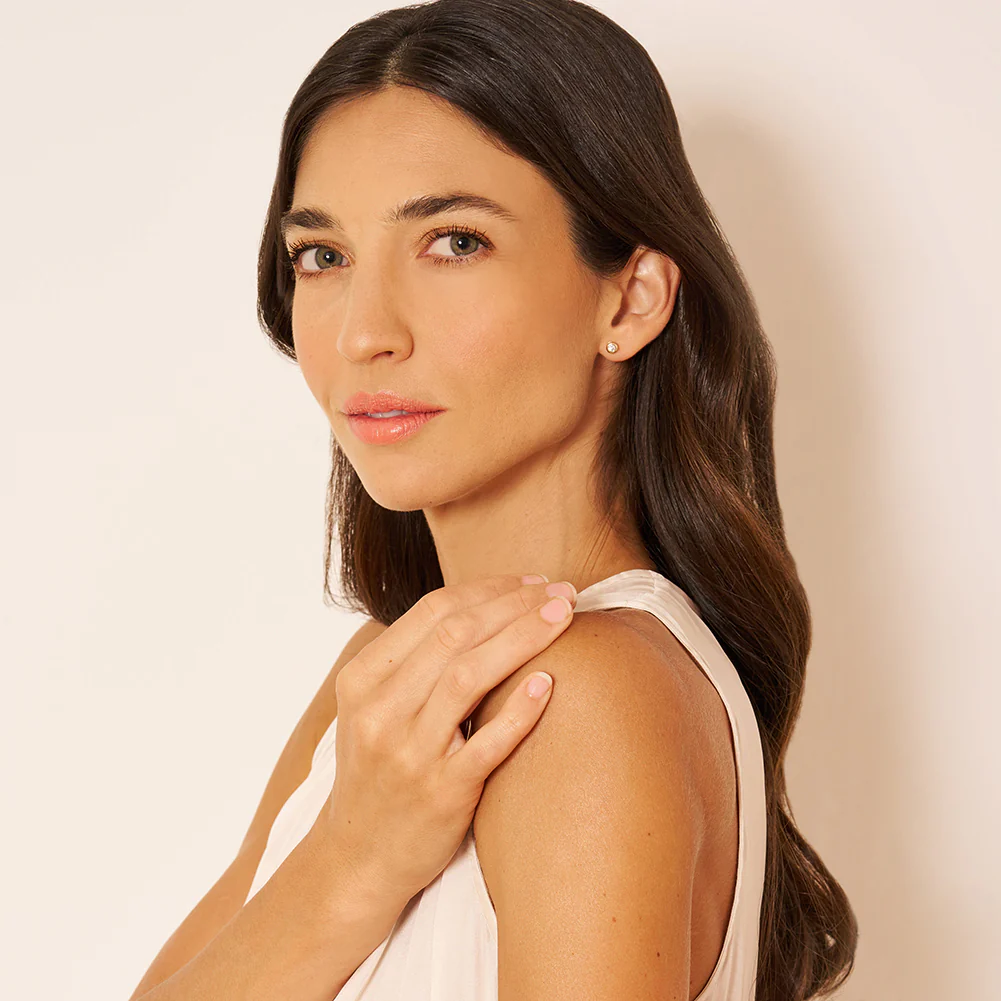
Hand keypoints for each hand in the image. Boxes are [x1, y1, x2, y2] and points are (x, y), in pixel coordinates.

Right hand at [318, 573, 575, 905]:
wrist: (359, 856)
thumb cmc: (380, 770)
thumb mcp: (374, 708)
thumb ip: (414, 660)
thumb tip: (484, 605)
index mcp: (363, 679)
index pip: (432, 611)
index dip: (489, 588)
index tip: (531, 580)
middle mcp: (380, 711)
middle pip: (456, 634)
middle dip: (515, 604)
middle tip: (562, 590)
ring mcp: (408, 754)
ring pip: (468, 677)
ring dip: (523, 637)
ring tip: (564, 617)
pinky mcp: (440, 794)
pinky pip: (485, 745)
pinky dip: (517, 711)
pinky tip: (547, 683)